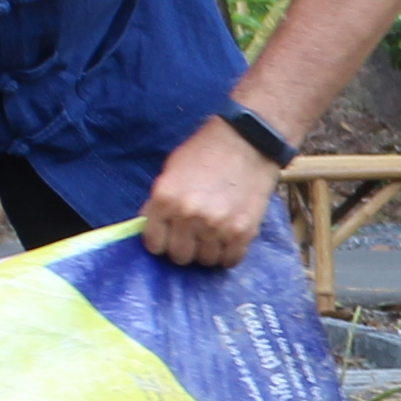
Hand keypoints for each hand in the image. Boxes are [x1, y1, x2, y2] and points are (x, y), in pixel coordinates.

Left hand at [140, 118, 281, 267]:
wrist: (248, 140)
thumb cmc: (206, 152)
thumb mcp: (171, 170)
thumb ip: (159, 203)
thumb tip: (153, 230)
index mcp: (165, 198)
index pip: (154, 244)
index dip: (161, 241)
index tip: (170, 236)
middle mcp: (188, 215)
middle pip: (179, 256)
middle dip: (185, 247)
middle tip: (194, 234)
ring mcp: (216, 226)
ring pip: (205, 261)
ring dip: (208, 250)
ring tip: (214, 233)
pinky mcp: (242, 231)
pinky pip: (230, 260)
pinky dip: (229, 253)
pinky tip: (229, 237)